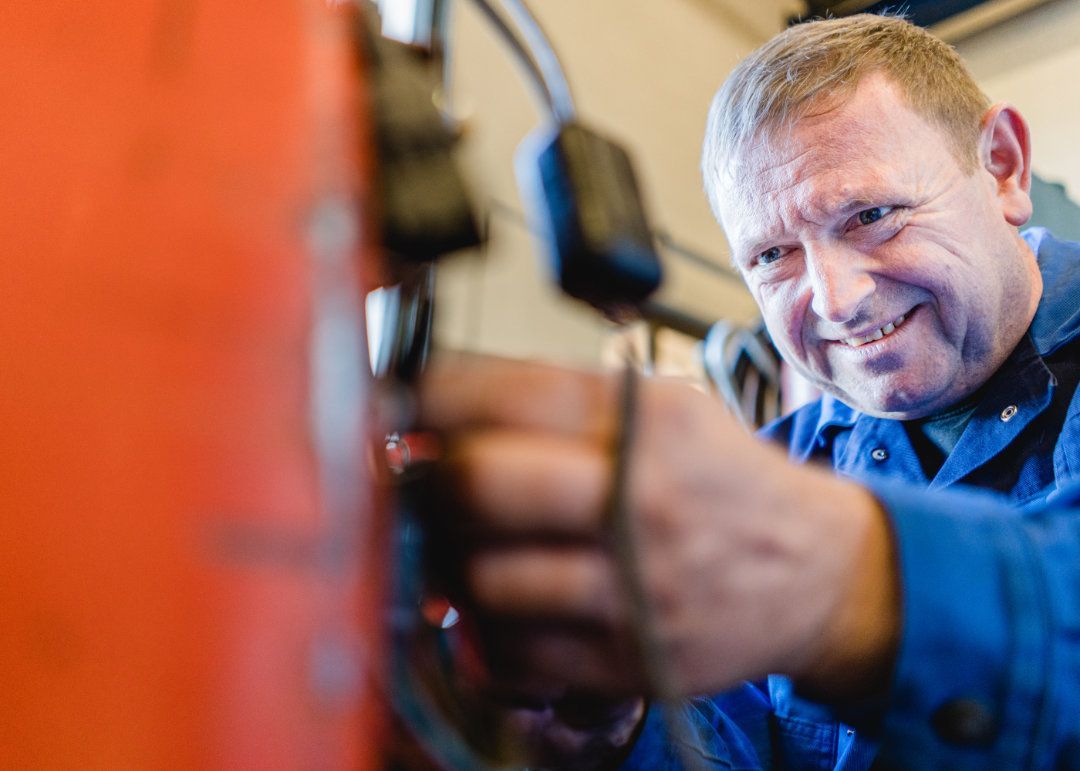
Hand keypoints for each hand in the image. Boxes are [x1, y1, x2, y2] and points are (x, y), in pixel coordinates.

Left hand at [417, 354, 899, 699]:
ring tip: (454, 542)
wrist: (815, 572)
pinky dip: (482, 627)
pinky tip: (498, 601)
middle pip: (476, 484)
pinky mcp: (629, 660)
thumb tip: (438, 408)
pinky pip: (510, 651)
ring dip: (444, 559)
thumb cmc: (725, 481)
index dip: (420, 393)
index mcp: (648, 420)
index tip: (385, 398)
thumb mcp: (668, 407)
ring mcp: (636, 589)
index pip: (502, 393)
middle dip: (419, 479)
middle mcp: (641, 500)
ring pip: (480, 578)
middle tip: (407, 476)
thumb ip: (562, 402)